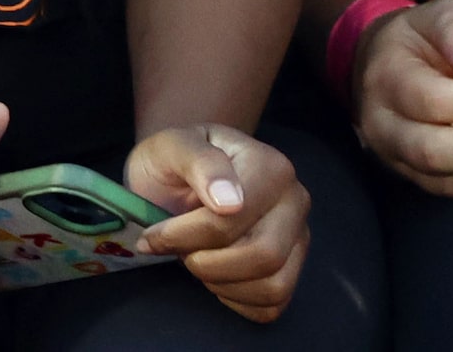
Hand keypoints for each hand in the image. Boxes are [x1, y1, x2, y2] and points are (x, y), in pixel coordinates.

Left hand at [126, 125, 310, 323]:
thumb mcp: (172, 146)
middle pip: (263, 256)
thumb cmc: (174, 160)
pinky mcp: (292, 269)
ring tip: (196, 259)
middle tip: (178, 250)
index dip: (186, 235)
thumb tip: (231, 203)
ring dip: (221, 283)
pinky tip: (215, 275)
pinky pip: (271, 305)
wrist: (179, 174)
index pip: (233, 219)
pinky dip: (236, 300)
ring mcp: (298, 238)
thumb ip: (201, 163)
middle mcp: (295, 202)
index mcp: (271, 167)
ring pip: (272, 286)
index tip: (155, 234)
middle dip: (207, 264)